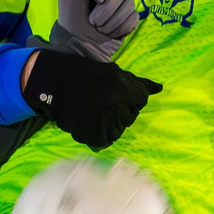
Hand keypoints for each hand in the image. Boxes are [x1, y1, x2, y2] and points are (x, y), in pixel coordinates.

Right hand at [20, 49, 162, 150]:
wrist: (53, 83)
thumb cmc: (85, 75)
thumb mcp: (114, 73)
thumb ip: (138, 84)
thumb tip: (160, 88)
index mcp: (124, 89)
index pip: (140, 99)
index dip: (128, 96)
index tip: (111, 91)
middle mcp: (117, 107)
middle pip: (130, 116)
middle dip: (119, 110)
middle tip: (99, 101)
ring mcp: (104, 123)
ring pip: (118, 130)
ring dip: (108, 123)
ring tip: (91, 111)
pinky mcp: (92, 136)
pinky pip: (103, 141)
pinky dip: (96, 134)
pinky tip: (86, 121)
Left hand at [47, 0, 139, 62]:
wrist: (77, 45)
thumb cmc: (71, 19)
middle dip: (106, 9)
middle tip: (93, 21)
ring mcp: (120, 7)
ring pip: (129, 4)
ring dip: (112, 20)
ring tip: (100, 29)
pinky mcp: (128, 21)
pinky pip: (134, 17)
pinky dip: (121, 27)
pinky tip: (111, 34)